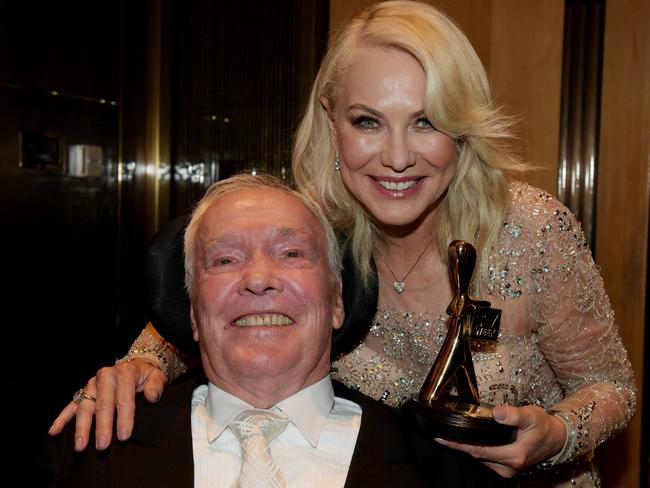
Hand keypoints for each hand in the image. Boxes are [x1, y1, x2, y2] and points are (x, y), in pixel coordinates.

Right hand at [48, 359, 167, 450]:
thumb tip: (152, 396)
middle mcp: (105, 377)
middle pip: (103, 405)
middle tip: (103, 445)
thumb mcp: (157, 376)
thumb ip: (156, 385)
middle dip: (102, 426)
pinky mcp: (84, 391)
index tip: (124, 436)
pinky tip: (54, 431)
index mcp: (124, 373)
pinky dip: (62, 418)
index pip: (124, 398)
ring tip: (81, 445)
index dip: (124, 418)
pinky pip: (71, 405)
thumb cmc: (146, 376)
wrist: (135, 366)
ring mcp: (92, 384)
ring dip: (82, 427)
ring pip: (85, 407)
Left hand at [435, 405, 566, 477]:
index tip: (441, 438)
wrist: (556, 438)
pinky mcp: (506, 467)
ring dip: (467, 447)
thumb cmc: (543, 425)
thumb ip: (513, 414)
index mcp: (513, 455)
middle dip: (458, 445)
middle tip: (440, 433)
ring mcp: (507, 469)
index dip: (458, 444)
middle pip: (476, 455)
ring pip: (480, 457)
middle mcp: (508, 466)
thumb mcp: (531, 415)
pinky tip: (468, 439)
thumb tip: (497, 413)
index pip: (478, 450)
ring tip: (452, 434)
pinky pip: (485, 458)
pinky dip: (476, 449)